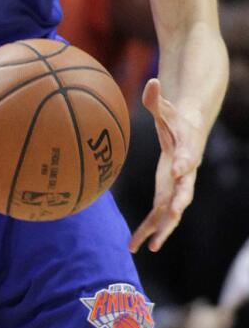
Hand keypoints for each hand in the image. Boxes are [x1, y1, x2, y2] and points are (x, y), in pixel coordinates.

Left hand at [129, 79, 206, 252]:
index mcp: (187, 153)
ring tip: (148, 247)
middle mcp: (185, 174)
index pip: (189, 159)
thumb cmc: (175, 118)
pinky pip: (158, 215)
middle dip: (177, 206)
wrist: (190, 132)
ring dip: (161, 229)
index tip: (180, 170)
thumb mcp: (166, 108)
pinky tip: (137, 246)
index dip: (185, 164)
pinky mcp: (167, 193)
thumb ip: (157, 98)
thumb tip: (151, 80)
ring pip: (171, 212)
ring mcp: (177, 187)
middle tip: (170, 216)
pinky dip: (149, 229)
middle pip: (184, 193)